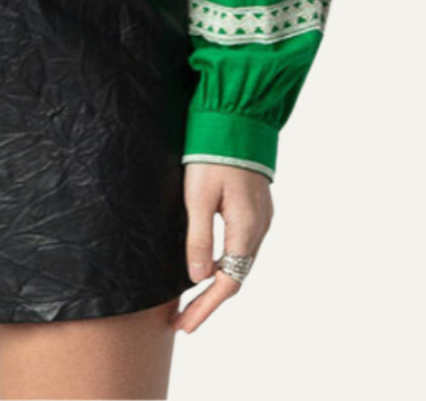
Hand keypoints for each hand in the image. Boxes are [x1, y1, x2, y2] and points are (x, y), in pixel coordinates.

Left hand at [172, 162, 273, 333]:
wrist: (236, 119)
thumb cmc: (213, 155)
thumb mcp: (198, 196)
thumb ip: (198, 238)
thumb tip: (196, 278)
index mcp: (246, 229)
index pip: (227, 282)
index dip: (206, 307)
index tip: (185, 325)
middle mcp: (259, 228)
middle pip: (235, 276)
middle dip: (209, 300)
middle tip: (182, 318)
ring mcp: (260, 218)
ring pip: (239, 261)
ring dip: (216, 282)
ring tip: (189, 298)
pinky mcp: (255, 208)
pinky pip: (240, 245)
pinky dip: (224, 262)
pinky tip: (207, 264)